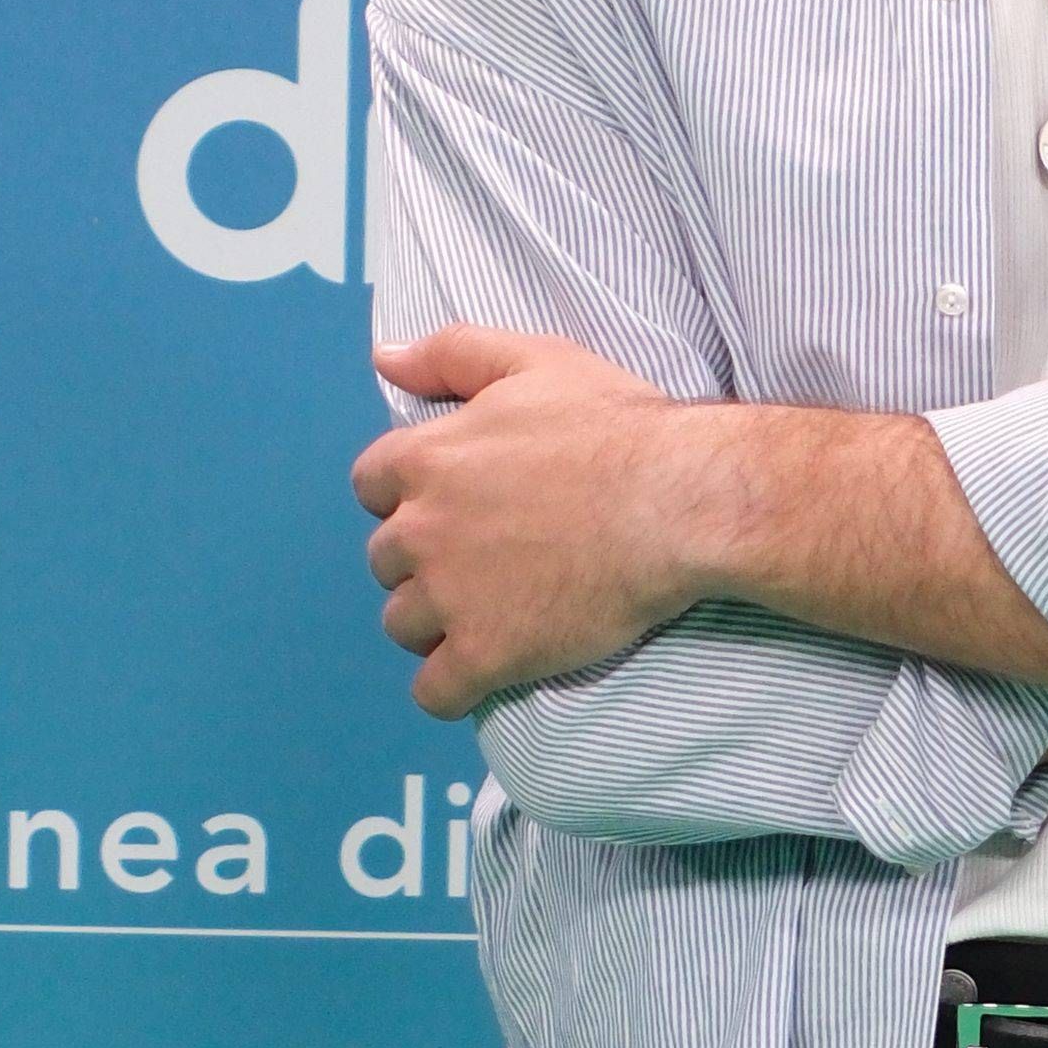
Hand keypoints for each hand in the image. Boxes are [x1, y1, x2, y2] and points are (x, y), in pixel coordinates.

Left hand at [357, 325, 727, 711]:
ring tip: (492, 614)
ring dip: (435, 623)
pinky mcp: (485, 655)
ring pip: (403, 624)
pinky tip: (484, 673)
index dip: (410, 497)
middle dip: (424, 561)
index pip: (371, 487)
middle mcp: (420, 530)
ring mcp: (449, 598)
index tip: (458, 505)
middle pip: (385, 560)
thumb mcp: (534, 362)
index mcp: (425, 459)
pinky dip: (452, 688)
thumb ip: (451, 354)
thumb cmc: (615, 427)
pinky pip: (435, 693)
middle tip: (487, 560)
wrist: (677, 503)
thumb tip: (383, 358)